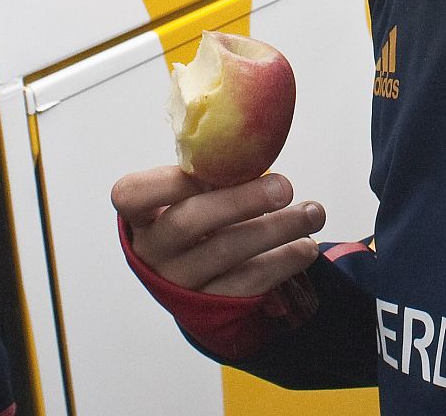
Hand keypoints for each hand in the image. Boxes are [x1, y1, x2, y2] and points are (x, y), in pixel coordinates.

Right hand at [112, 165, 324, 297]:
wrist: (201, 283)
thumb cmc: (203, 219)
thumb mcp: (195, 198)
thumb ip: (213, 173)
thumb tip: (259, 138)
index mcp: (143, 215)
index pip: (132, 196)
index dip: (166, 181)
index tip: (209, 169)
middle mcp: (155, 250)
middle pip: (189, 223)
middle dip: (241, 201)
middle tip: (285, 187)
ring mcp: (181, 282)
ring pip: (226, 252)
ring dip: (277, 229)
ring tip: (314, 213)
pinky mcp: (212, 306)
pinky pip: (250, 281)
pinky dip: (284, 260)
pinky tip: (306, 246)